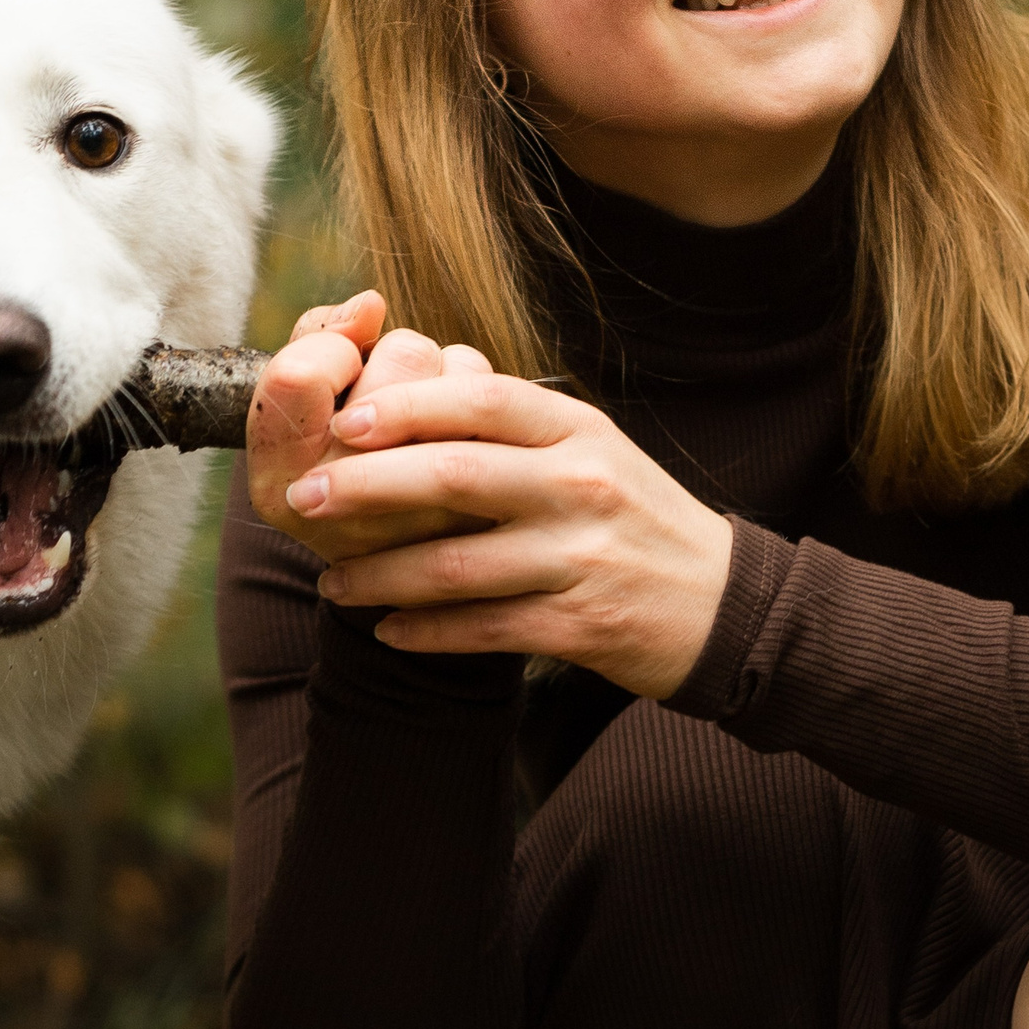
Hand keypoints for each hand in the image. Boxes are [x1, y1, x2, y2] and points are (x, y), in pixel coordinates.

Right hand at [244, 292, 494, 563]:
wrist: (397, 560)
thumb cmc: (338, 453)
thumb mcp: (297, 405)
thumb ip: (315, 340)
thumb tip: (370, 305)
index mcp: (285, 486)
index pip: (303, 374)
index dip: (327, 350)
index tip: (336, 370)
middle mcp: (352, 511)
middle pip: (400, 354)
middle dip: (394, 354)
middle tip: (380, 396)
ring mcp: (426, 516)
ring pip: (455, 366)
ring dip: (437, 372)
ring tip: (417, 418)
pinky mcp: (486, 511)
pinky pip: (493, 396)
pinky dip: (474, 396)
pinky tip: (455, 436)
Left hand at [282, 368, 734, 700]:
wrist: (723, 605)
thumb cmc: (634, 516)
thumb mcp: (590, 450)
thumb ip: (512, 427)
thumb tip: (408, 397)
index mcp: (577, 429)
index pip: (482, 400)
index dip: (406, 405)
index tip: (344, 421)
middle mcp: (581, 484)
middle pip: (454, 475)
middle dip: (367, 486)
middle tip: (305, 496)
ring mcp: (582, 556)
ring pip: (457, 564)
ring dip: (381, 574)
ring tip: (333, 582)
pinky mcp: (582, 624)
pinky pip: (484, 628)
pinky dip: (427, 632)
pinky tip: (387, 631)